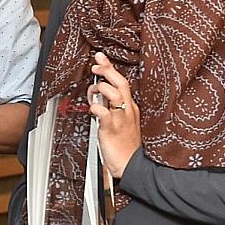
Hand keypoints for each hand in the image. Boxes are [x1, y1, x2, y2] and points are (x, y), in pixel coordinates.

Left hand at [88, 52, 140, 178]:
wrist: (132, 166)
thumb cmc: (126, 146)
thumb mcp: (123, 123)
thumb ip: (113, 109)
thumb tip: (100, 96)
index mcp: (130, 108)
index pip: (122, 83)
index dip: (111, 69)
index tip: (101, 58)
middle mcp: (128, 111)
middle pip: (120, 83)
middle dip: (107, 71)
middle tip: (96, 64)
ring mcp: (121, 119)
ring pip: (114, 94)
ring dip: (100, 88)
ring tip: (93, 92)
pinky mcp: (112, 129)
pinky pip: (104, 113)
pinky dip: (96, 107)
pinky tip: (92, 108)